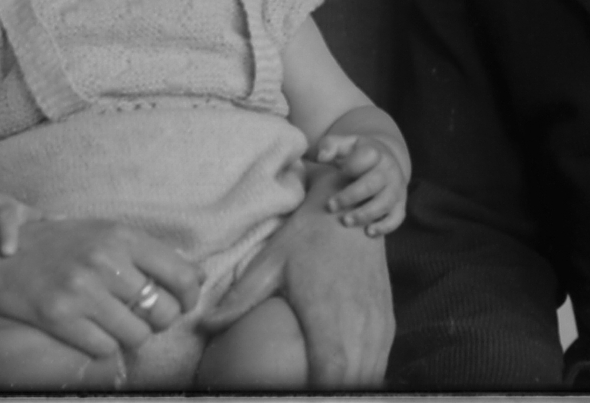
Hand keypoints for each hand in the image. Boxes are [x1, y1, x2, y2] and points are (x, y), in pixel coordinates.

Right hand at [0, 216, 203, 359]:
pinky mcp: (62, 319)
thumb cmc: (62, 245)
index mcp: (120, 236)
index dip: (189, 296)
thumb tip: (197, 276)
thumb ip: (148, 252)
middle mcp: (104, 262)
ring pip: (138, 335)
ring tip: (121, 325)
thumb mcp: (105, 233)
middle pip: (163, 311)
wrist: (4, 258)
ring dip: (134, 336)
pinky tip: (95, 331)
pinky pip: (107, 349)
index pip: (180, 275)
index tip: (182, 302)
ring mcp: (82, 292)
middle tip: (148, 316)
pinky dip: (106, 346)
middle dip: (162, 321)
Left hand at [204, 167, 390, 387]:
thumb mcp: (270, 262)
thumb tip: (203, 323)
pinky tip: (346, 381)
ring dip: (351, 387)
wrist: (351, 207)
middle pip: (354, 382)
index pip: (331, 376)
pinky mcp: (386, 317)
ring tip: (321, 390)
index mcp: (329, 317)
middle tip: (306, 394)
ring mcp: (377, 321)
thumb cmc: (306, 235)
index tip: (297, 396)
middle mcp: (360, 324)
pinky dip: (367, 374)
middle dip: (334, 394)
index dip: (318, 394)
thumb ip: (240, 298)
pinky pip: (381, 358)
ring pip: (372, 373)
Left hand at [314, 133, 408, 236]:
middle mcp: (389, 169)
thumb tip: (322, 157)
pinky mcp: (400, 204)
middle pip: (373, 184)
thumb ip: (329, 145)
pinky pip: (397, 218)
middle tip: (330, 206)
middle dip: (351, 196)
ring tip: (345, 222)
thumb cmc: (356, 154)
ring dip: (365, 214)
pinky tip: (368, 232)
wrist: (385, 161)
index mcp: (375, 152)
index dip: (351, 166)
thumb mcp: (345, 144)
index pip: (367, 157)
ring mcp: (397, 188)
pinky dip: (385, 226)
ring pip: (385, 203)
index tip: (337, 174)